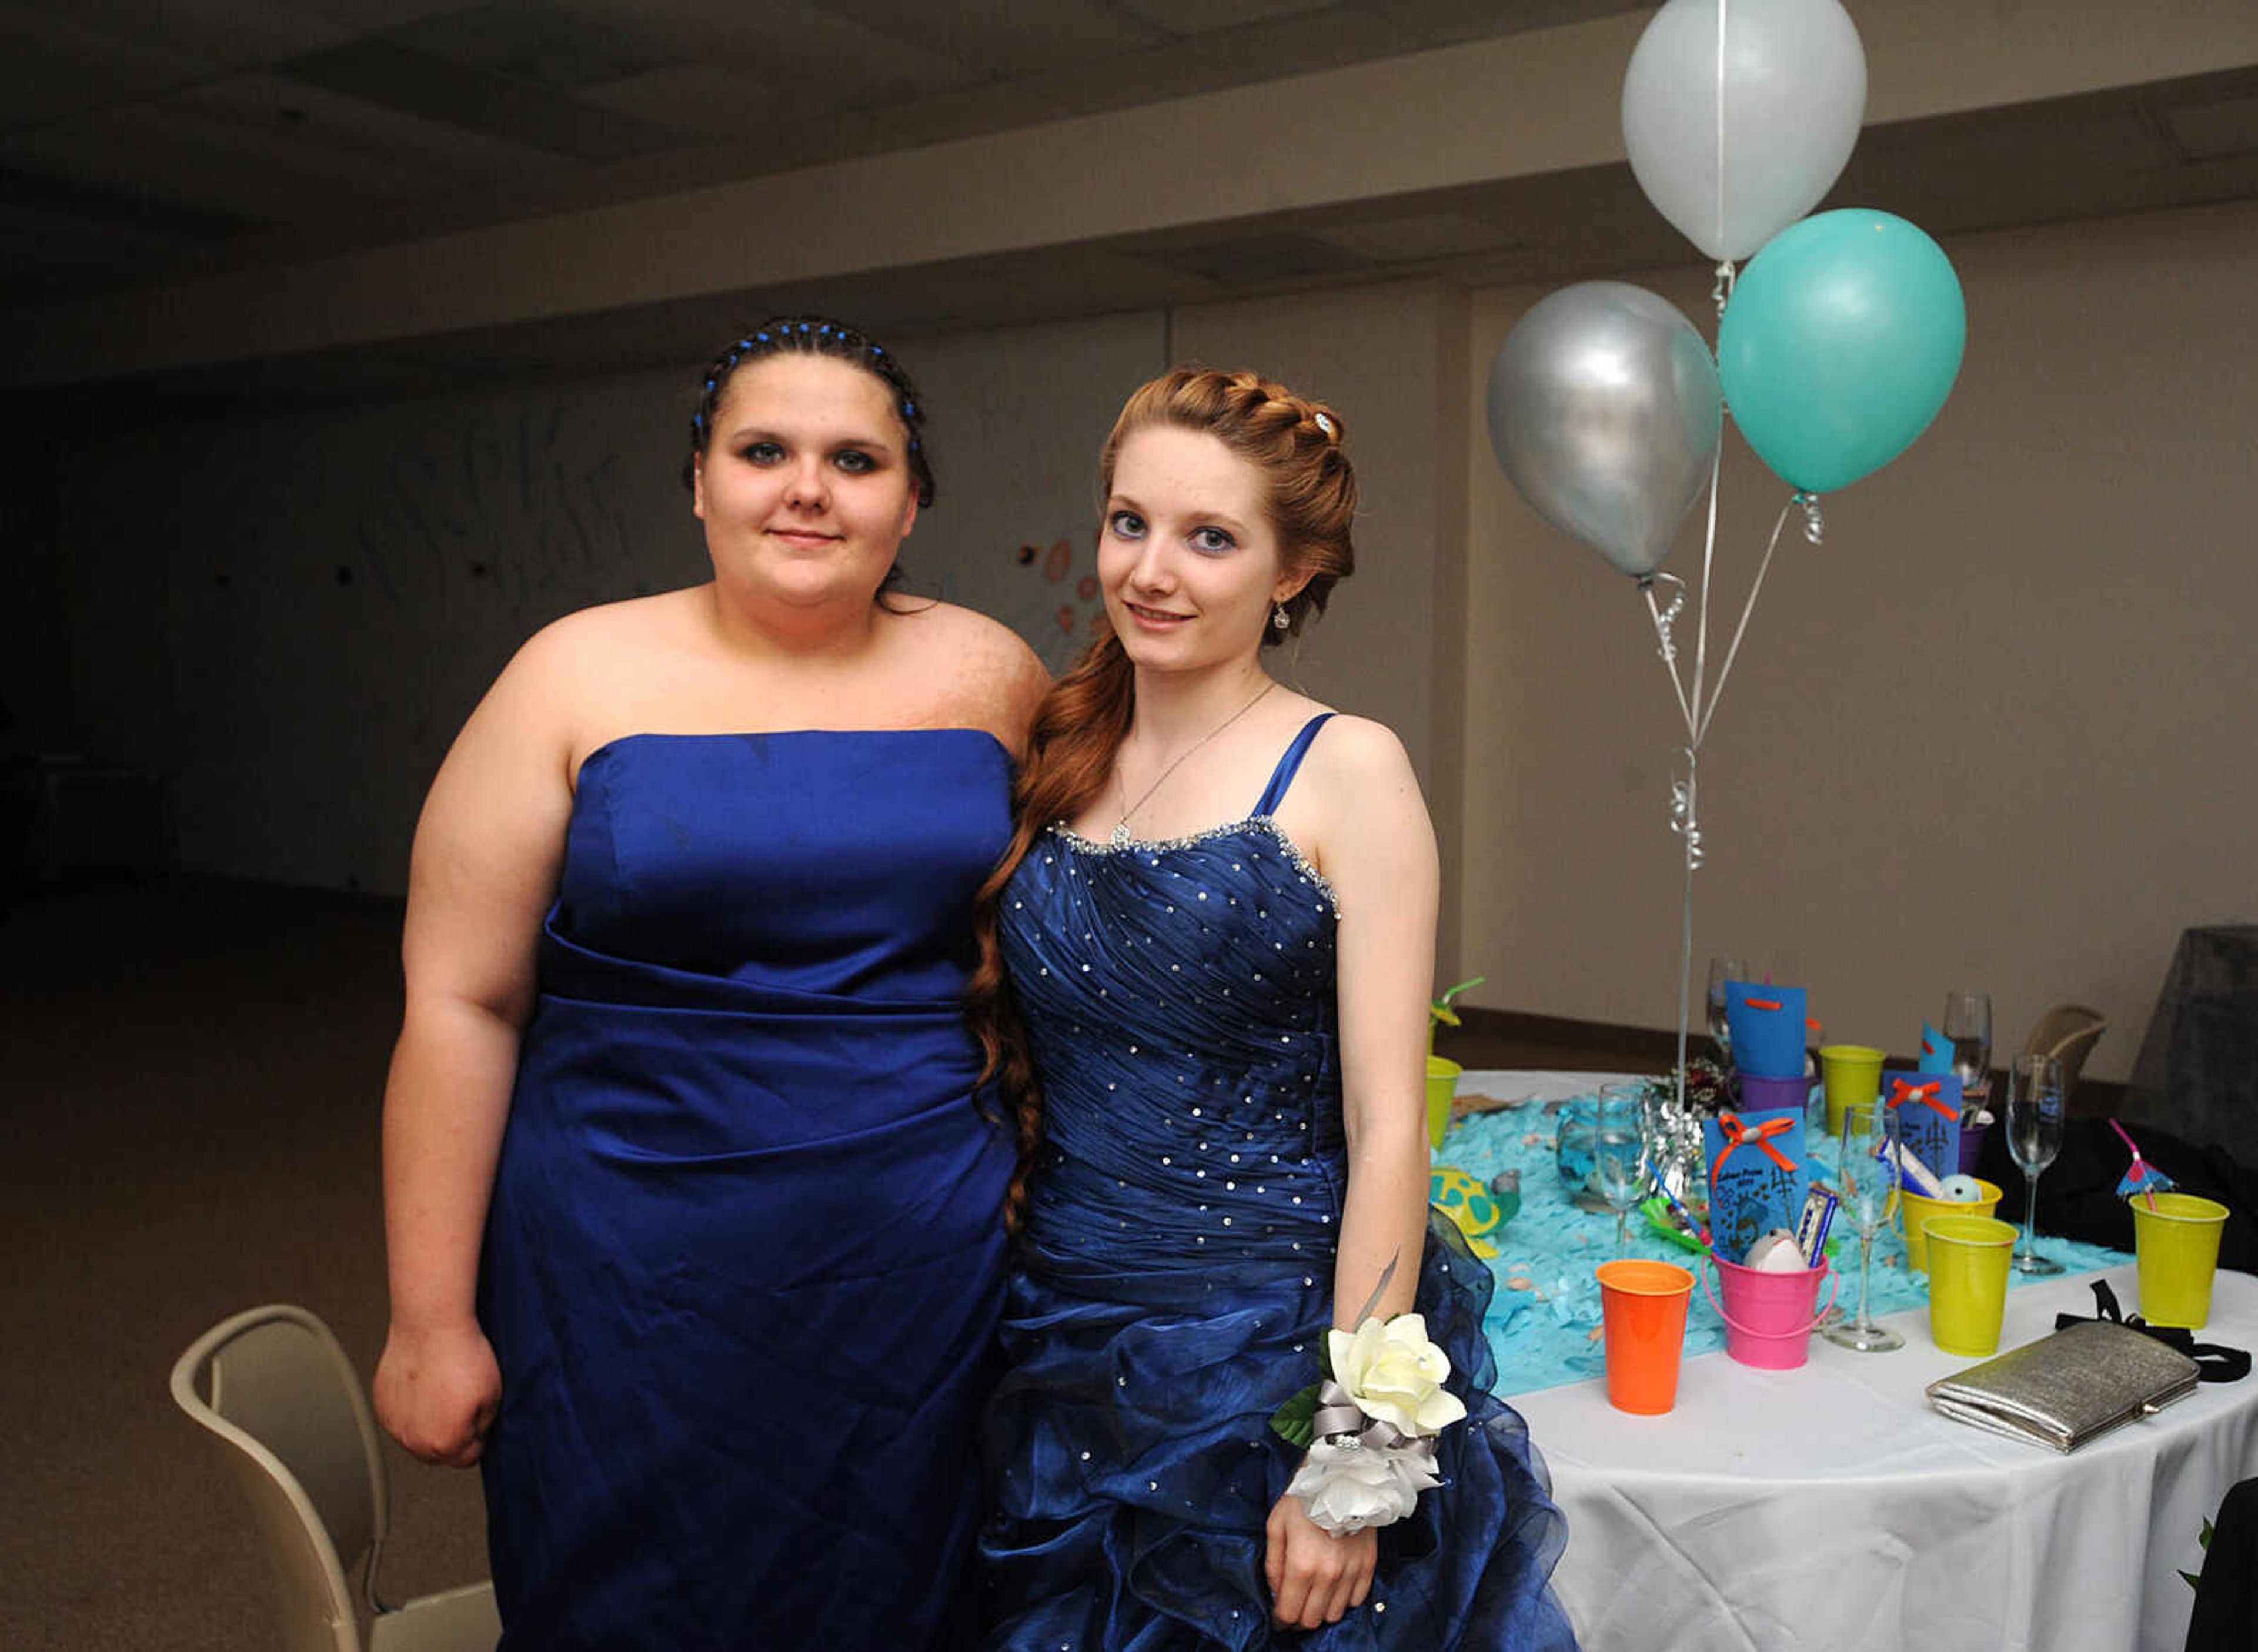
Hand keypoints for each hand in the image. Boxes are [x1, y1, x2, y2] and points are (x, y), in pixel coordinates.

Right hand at [375, 1319, 500, 1466]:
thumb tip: (476, 1435)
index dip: (476, 1439)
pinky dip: (411, 1409)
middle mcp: (415, 1440)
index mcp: (445, 1443)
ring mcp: (395, 1424)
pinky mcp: (382, 1406)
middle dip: (452, 1435)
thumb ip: (484, 1427)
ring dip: (428, 1423)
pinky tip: (423, 1386)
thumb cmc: (462, 1355)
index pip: (466, 1459)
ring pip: (417, 1436)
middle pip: (439, 1453)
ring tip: (441, 1391)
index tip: (477, 1422)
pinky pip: (400, 1418)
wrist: (431, 1326)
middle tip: (460, 1403)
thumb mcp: (494, 1396)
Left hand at [1264, 1489, 1377, 1629]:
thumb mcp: (1276, 1525)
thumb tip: (1276, 1592)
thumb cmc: (1305, 1498)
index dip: (1280, 1620)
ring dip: (1322, 1610)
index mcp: (1301, 1564)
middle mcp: (1328, 1574)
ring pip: (1335, 1614)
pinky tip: (1335, 1587)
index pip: (1289, 1612)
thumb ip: (1274, 1564)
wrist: (1343, 1476)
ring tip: (1315, 1597)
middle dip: (1299, 1619)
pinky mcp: (1368, 1565)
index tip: (1278, 1618)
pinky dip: (1344, 1600)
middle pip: (1312, 1619)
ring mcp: (1351, 1571)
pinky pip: (1357, 1600)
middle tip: (1294, 1608)